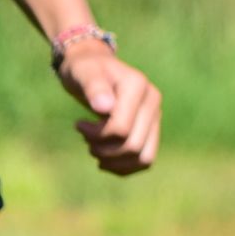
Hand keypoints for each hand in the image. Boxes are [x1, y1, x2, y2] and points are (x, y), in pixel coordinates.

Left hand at [56, 40, 159, 174]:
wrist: (94, 69)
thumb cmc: (84, 70)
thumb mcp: (82, 73)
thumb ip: (93, 86)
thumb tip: (105, 107)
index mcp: (138, 85)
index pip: (121, 128)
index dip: (96, 135)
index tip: (78, 125)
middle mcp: (153, 101)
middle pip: (133, 146)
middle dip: (104, 150)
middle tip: (86, 139)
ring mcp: (155, 116)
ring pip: (143, 158)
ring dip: (115, 162)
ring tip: (95, 149)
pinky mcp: (152, 129)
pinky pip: (145, 160)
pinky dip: (124, 166)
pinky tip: (104, 159)